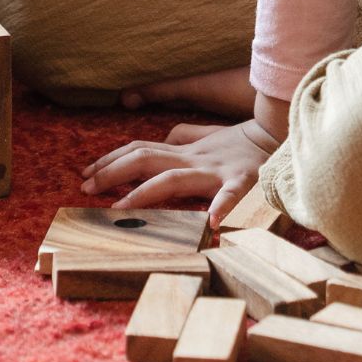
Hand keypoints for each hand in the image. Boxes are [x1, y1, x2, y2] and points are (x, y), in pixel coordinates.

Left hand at [79, 118, 282, 224]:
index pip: (139, 150)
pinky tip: (210, 225)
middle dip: (112, 173)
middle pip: (145, 160)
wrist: (277, 136)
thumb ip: (182, 136)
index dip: (110, 160)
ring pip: (173, 178)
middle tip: (85, 188)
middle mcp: (194, 159)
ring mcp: (216, 171)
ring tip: (119, 209)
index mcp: (184, 151)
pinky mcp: (243, 182)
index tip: (84, 173)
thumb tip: (161, 138)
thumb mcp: (205, 136)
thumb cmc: (240, 143)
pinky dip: (221, 208)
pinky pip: (231, 196)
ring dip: (144, 194)